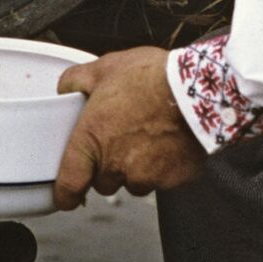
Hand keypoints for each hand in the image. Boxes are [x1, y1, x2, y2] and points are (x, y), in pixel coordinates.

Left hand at [54, 48, 205, 206]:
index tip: (68, 194)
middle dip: (111, 166)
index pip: (69, 184)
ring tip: (153, 136)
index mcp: (92, 140)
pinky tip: (173, 141)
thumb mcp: (106, 67)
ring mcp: (145, 176)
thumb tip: (65, 89)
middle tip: (126, 138)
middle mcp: (115, 164)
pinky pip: (164, 179)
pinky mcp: (172, 180)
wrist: (197, 89)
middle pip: (104, 182)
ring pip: (135, 182)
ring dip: (139, 168)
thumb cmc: (152, 77)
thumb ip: (76, 81)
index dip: (66, 193)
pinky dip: (167, 166)